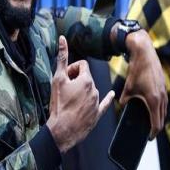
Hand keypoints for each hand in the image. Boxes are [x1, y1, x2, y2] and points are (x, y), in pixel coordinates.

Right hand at [47, 36, 114, 152]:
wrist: (62, 130)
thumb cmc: (59, 104)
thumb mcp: (57, 79)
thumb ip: (62, 58)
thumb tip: (63, 39)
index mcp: (86, 80)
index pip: (82, 65)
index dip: (72, 68)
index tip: (65, 76)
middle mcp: (95, 89)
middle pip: (86, 77)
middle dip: (76, 79)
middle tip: (65, 88)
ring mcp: (97, 102)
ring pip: (91, 90)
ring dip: (81, 91)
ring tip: (69, 100)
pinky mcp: (97, 114)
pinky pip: (104, 103)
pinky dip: (106, 98)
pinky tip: (111, 95)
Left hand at [120, 29, 166, 138]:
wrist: (145, 53)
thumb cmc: (136, 70)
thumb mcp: (128, 87)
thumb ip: (124, 100)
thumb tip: (122, 106)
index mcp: (153, 100)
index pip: (157, 123)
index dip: (153, 133)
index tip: (149, 138)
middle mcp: (162, 97)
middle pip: (162, 118)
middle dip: (156, 127)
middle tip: (149, 133)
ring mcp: (165, 91)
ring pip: (164, 110)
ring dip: (159, 117)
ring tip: (151, 122)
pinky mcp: (164, 86)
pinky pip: (164, 102)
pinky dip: (160, 108)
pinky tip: (153, 107)